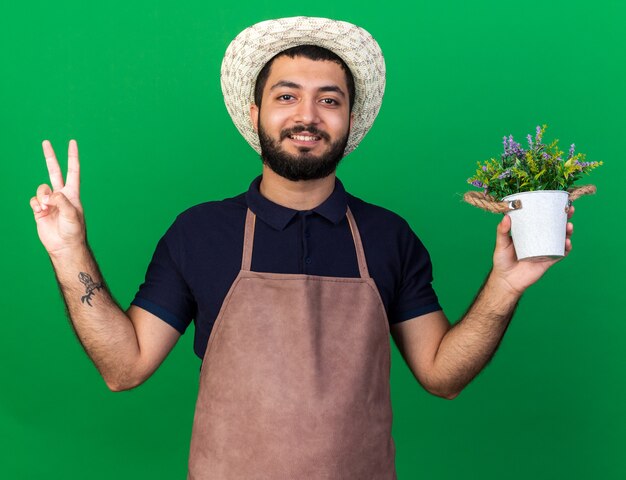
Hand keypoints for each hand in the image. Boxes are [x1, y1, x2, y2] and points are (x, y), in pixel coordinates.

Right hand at [30, 140, 84, 255]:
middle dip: (50, 157)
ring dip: (42, 196)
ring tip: (47, 208)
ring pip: (41, 188)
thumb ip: (62, 201)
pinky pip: (33, 200)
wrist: (64, 246)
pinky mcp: (39, 209)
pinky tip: (41, 211)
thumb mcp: (72, 214)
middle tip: (46, 142)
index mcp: (72, 193)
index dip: (72, 156)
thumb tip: (50, 194)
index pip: (73, 171)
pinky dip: (36, 204)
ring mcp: (50, 201)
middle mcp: (61, 195)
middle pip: (54, 171)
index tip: (72, 142)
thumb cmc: (73, 231)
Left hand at [489, 207, 574, 294]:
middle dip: (564, 218)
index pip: (542, 218)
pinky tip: (567, 243)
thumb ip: (502, 231)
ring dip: (568, 232)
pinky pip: (560, 253)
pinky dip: (566, 248)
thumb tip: (506, 217)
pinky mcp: (549, 261)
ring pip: (561, 238)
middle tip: (569, 210)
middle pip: (555, 226)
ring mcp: (545, 250)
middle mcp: (539, 240)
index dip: (550, 210)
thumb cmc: (502, 260)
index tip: (557, 201)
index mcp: (529, 232)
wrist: (506, 280)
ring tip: (568, 227)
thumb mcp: (501, 243)